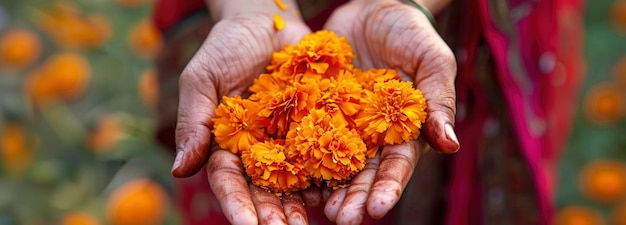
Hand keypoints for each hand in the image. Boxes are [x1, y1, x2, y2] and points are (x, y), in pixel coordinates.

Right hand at [171, 0, 313, 222]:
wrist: (267, 22)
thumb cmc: (226, 47)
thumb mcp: (202, 80)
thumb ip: (193, 123)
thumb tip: (178, 171)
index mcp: (228, 146)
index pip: (229, 182)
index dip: (237, 204)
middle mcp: (261, 150)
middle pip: (266, 190)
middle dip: (274, 214)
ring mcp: (291, 140)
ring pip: (298, 179)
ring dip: (304, 203)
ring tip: (314, 222)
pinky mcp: (318, 125)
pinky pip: (327, 151)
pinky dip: (333, 172)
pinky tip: (341, 190)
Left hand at [322, 0, 458, 222]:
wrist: (373, 6)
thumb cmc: (411, 32)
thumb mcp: (433, 61)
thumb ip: (439, 101)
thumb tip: (450, 145)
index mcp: (404, 130)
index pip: (398, 164)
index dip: (388, 187)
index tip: (376, 209)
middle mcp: (373, 135)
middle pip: (364, 173)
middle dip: (355, 197)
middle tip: (342, 219)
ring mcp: (344, 124)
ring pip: (335, 162)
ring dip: (328, 187)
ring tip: (320, 211)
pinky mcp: (319, 110)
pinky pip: (308, 135)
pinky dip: (302, 157)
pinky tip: (292, 178)